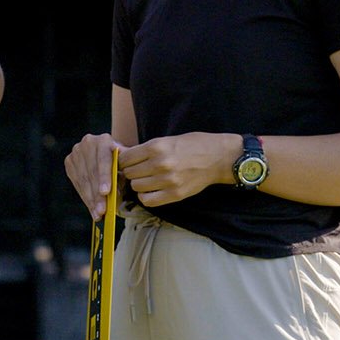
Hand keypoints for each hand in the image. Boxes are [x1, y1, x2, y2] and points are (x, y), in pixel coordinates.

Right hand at [64, 133, 125, 219]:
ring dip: (90, 199)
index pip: (103, 160)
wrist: (106, 152)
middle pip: (92, 173)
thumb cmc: (120, 161)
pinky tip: (91, 207)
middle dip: (97, 194)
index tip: (105, 192)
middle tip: (102, 211)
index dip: (104, 177)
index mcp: (104, 140)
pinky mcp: (69, 161)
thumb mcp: (126, 165)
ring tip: (97, 214)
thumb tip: (116, 193)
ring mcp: (76, 152)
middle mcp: (88, 143)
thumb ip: (124, 174)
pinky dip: (85, 197)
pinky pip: (76, 182)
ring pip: (83, 180)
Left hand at [119, 132, 238, 207]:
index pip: (125, 158)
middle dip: (131, 172)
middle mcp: (160, 164)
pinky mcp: (175, 194)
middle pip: (129, 173)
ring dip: (139, 184)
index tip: (127, 162)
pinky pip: (148, 200)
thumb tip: (122, 154)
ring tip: (147, 179)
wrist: (218, 157)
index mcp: (157, 147)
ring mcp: (167, 181)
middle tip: (138, 170)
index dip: (123, 160)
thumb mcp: (167, 140)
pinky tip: (152, 190)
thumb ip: (145, 149)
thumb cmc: (193, 145)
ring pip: (136, 187)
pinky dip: (146, 196)